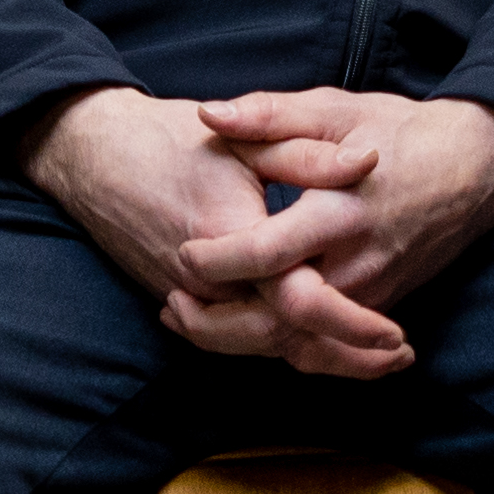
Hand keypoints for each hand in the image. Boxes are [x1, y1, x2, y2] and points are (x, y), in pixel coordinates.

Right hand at [18, 86, 406, 372]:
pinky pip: (236, 338)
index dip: (351, 323)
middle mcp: (209, 280)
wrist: (94, 155)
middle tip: (399, 357)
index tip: (395, 335)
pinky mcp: (182, 302)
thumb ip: (306, 152)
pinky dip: (277, 346)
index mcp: (232, 233)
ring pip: (260, 347)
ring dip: (318, 358)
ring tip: (373, 360)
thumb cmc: (172, 137)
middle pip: (285, 340)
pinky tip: (315, 345)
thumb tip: (368, 159)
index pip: (300, 300)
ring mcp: (191, 297)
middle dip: (345, 358)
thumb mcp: (245, 133)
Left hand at [176, 91, 493, 377]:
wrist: (475, 168)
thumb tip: (207, 114)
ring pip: (298, 343)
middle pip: (278, 319)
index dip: (218, 260)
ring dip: (240, 342)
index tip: (181, 254)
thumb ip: (268, 116)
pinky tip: (239, 329)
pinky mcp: (378, 305)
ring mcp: (371, 292)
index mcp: (339, 210)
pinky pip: (322, 344)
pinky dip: (277, 345)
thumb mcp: (333, 110)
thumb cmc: (399, 131)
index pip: (268, 253)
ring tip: (188, 321)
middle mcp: (356, 263)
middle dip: (218, 325)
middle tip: (171, 307)